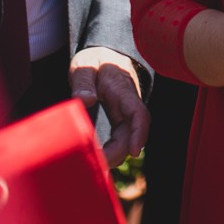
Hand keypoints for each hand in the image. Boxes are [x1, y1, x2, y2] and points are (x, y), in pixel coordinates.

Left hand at [67, 46, 147, 166]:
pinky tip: (94, 160)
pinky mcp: (118, 122)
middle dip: (117, 153)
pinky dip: (108, 152)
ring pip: (124, 140)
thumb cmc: (95, 60)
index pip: (139, 113)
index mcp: (123, 90)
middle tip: (97, 167)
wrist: (104, 55)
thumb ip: (83, 82)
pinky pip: (117, 140)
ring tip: (93, 167)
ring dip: (112, 156)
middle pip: (131, 134)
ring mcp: (124, 115)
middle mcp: (128, 106)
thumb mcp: (85, 66)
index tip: (134, 151)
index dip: (139, 133)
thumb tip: (85, 101)